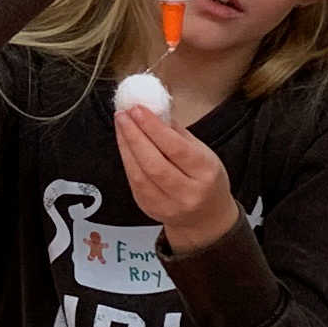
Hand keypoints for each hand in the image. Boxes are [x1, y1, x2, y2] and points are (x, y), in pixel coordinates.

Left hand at [114, 100, 241, 252]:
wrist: (206, 217)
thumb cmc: (205, 179)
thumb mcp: (203, 153)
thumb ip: (178, 133)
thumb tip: (153, 110)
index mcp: (206, 173)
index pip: (176, 149)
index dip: (154, 128)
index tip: (138, 109)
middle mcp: (188, 193)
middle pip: (154, 164)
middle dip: (135, 136)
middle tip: (123, 114)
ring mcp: (168, 205)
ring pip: (140, 175)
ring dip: (126, 147)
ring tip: (121, 125)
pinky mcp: (150, 209)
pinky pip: (134, 182)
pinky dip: (126, 160)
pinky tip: (124, 144)